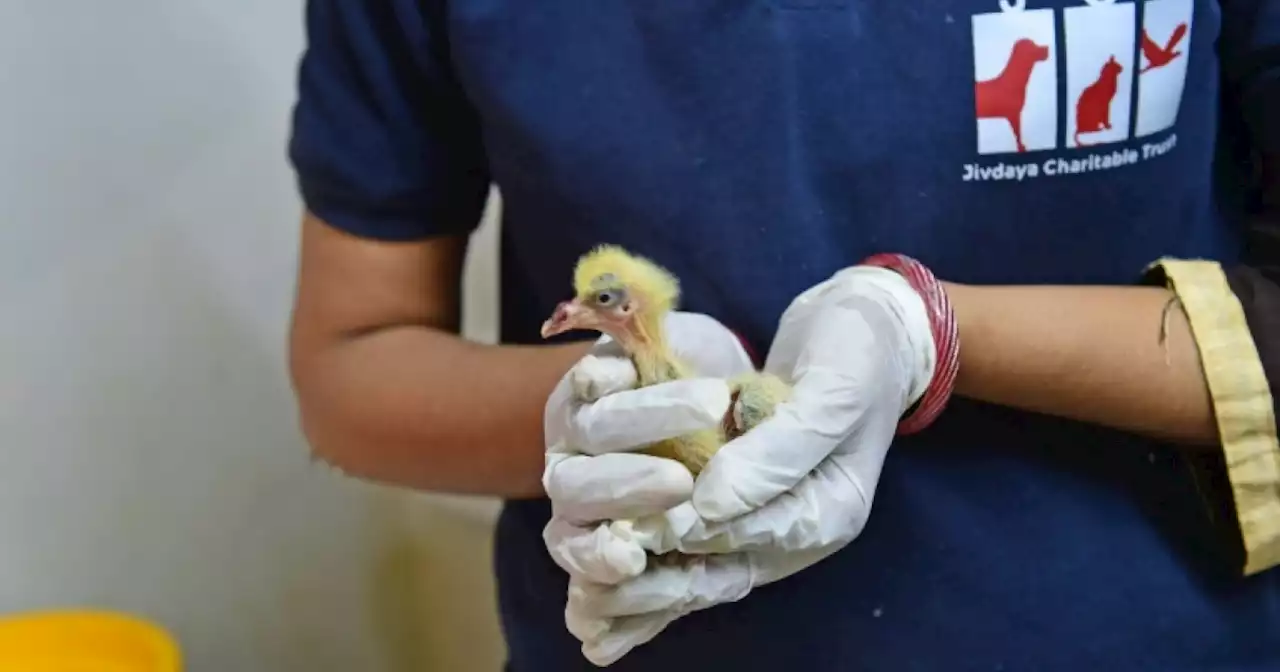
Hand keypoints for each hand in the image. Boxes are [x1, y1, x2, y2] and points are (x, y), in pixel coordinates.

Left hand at [565, 266, 938, 663]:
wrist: (863, 327)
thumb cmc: (857, 356)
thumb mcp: (830, 396)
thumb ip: (775, 454)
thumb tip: (709, 506)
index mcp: (824, 515)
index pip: (749, 541)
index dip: (688, 534)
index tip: (632, 531)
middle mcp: (788, 524)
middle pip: (715, 570)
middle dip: (653, 578)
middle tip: (594, 571)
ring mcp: (757, 506)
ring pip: (690, 559)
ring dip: (640, 574)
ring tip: (584, 598)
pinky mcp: (730, 484)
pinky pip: (682, 524)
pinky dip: (641, 543)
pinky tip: (596, 561)